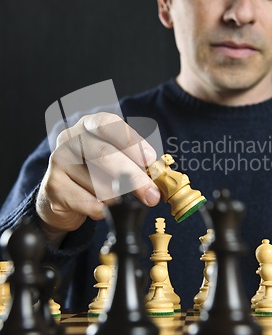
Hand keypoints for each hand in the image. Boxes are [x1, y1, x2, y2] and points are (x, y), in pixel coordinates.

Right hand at [36, 112, 160, 234]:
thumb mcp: (115, 158)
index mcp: (90, 124)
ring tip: (124, 203)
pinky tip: (103, 209)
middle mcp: (71, 137)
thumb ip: (133, 162)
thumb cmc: (95, 173)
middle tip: (151, 194)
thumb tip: (154, 178)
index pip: (110, 124)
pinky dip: (102, 210)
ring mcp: (59, 160)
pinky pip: (87, 201)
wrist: (62, 195)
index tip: (150, 160)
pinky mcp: (53, 185)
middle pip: (104, 154)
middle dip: (133, 176)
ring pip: (97, 182)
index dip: (132, 142)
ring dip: (118, 198)